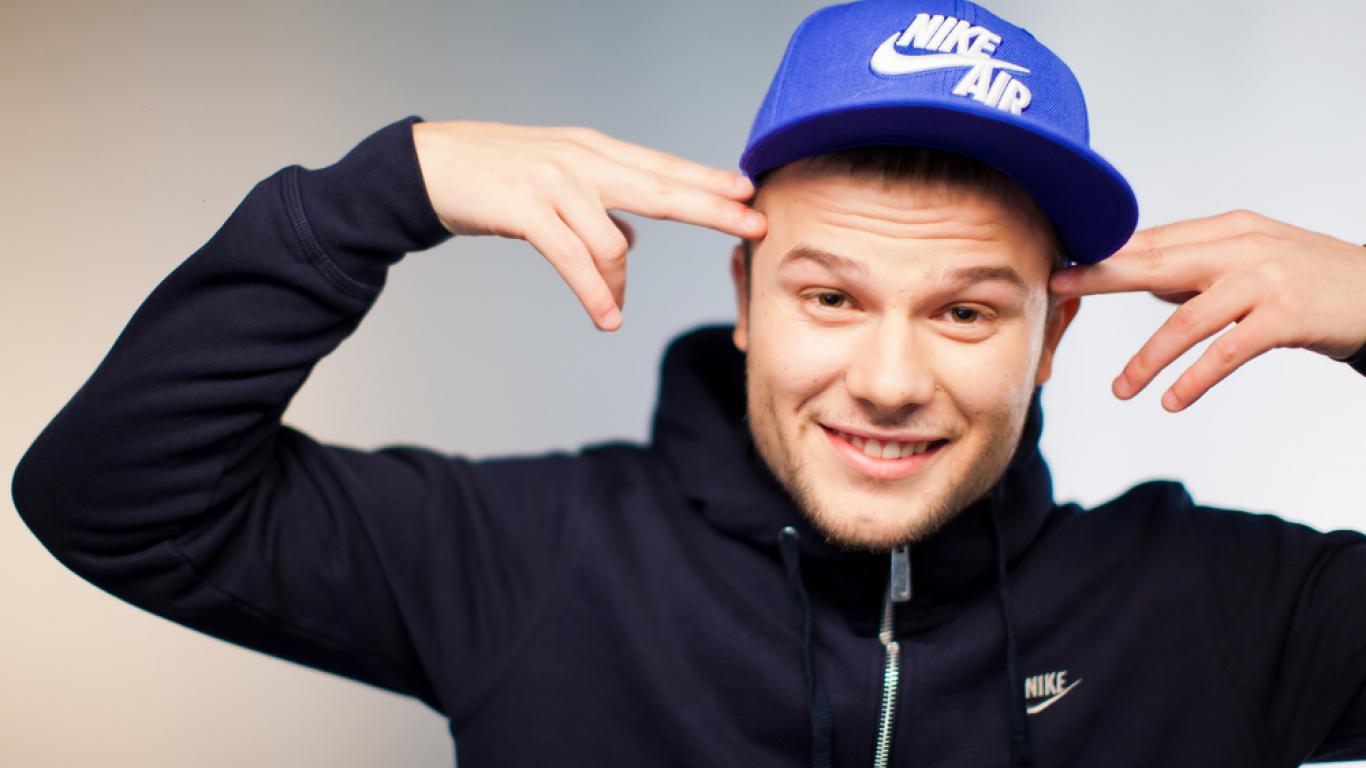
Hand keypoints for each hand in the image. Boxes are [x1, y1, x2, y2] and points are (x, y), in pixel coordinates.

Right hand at [411, 120, 765, 330]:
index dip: (708, 181)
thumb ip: (598, 208)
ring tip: (613, 309)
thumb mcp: (556, 183)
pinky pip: (573, 259)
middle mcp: (582, 160)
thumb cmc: (495, 177)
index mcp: (594, 151)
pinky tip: (606, 317)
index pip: (663, 168)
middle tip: (753, 227)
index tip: (749, 193)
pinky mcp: (526, 208)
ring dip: (618, 285)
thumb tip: (632, 243)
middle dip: (711, 208)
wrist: (427, 166)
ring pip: (612, 241)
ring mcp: (555, 182)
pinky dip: (594, 293)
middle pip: (661, 188)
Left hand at [1049, 210, 1365, 411]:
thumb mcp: (1254, 258)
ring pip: (1186, 320)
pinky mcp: (1285, 317)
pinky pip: (1226, 352)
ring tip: (1120, 390)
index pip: (1153, 240)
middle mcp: (1241, 248)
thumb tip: (1145, 284)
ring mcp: (1264, 281)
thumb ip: (1200, 268)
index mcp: (1227, 229)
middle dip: (1101, 278)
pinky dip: (1194, 379)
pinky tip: (1171, 401)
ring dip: (1147, 358)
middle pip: (1156, 264)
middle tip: (1055, 290)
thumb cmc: (1314, 277)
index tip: (1061, 264)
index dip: (1104, 254)